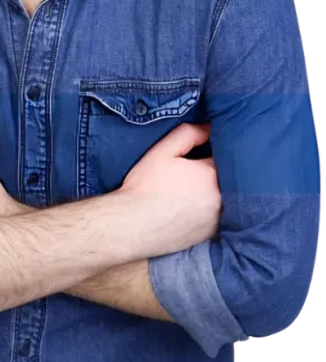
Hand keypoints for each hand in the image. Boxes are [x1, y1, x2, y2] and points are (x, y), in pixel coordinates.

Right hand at [117, 122, 221, 252]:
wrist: (133, 226)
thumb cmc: (145, 186)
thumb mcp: (163, 151)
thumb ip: (189, 133)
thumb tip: (209, 128)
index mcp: (211, 174)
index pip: (226, 154)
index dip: (215, 150)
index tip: (204, 150)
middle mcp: (221, 197)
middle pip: (229, 177)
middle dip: (217, 170)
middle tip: (197, 170)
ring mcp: (219, 218)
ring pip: (226, 197)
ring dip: (217, 190)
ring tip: (195, 189)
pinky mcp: (212, 234)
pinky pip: (220, 216)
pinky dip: (211, 209)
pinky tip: (194, 206)